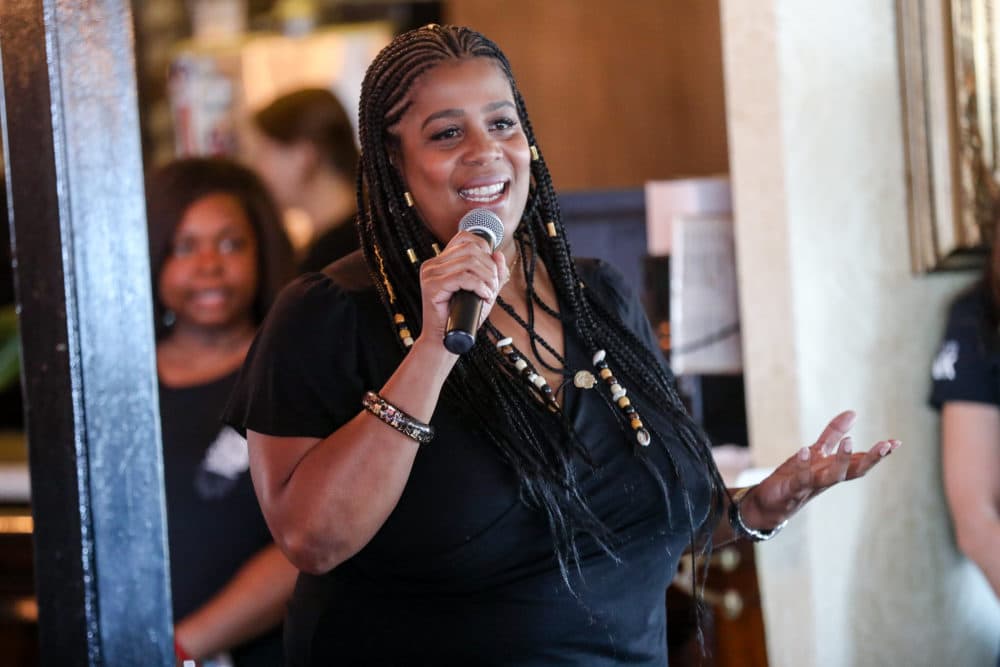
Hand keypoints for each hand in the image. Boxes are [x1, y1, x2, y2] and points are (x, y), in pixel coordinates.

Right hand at [416, 231, 508, 346]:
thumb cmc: (463, 317)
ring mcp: (430, 274)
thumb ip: (493, 273)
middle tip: (493, 286)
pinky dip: (479, 286)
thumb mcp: (483, 291)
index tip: (491, 268)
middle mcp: (433, 264)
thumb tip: (498, 253)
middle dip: (490, 266)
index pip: (464, 238)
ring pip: (469, 262)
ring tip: (489, 293)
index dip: (484, 247)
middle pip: (471, 249)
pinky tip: (484, 297)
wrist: (444, 340)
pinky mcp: (432, 286)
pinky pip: (462, 277)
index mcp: (440, 261)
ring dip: (487, 278)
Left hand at [740, 410, 900, 528]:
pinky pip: (801, 478)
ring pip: (832, 476)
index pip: (861, 461)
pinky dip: (804, 465)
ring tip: (850, 441)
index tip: (896, 442)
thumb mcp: (816, 451)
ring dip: (842, 460)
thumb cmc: (796, 477)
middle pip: (854, 471)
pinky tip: (805, 449)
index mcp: (835, 469)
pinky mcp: (792, 489)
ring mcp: (811, 485)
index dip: (878, 453)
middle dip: (872, 459)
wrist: (769, 502)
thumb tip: (853, 412)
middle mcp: (827, 479)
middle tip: (886, 445)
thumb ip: (833, 433)